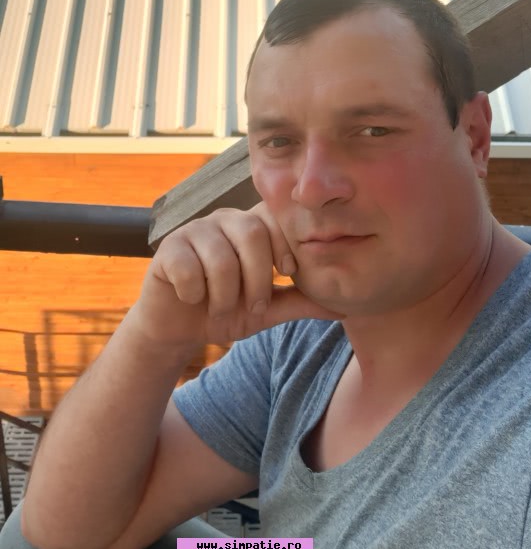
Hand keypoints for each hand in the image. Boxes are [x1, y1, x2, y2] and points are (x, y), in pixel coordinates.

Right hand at [131, 203, 341, 351]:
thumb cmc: (225, 311)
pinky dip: (195, 292)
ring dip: (225, 294)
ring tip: (221, 309)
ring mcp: (194, 231)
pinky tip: (192, 299)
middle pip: (252, 233)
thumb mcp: (268, 310)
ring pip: (220, 255)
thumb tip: (344, 305)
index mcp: (250, 227)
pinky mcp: (168, 248)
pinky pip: (188, 267)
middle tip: (254, 307)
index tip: (286, 273)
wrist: (177, 329)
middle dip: (258, 278)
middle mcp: (223, 221)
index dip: (285, 244)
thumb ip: (300, 302)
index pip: (275, 218)